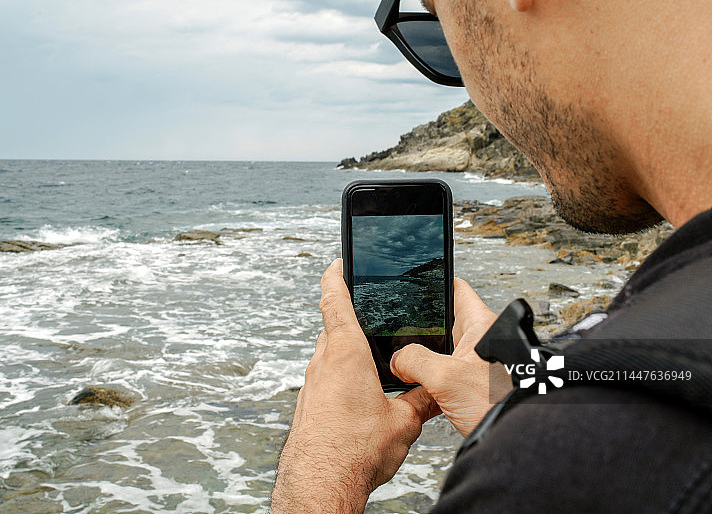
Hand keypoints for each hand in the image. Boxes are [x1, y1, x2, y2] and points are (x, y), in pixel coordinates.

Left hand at [271, 259, 439, 512]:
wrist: (319, 484)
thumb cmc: (353, 451)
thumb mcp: (403, 422)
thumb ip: (422, 399)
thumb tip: (437, 390)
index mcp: (345, 353)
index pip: (334, 300)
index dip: (336, 275)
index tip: (338, 261)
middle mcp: (323, 363)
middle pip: (335, 328)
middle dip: (353, 322)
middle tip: (373, 319)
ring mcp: (311, 384)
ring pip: (330, 355)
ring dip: (348, 353)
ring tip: (374, 365)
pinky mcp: (308, 404)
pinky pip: (326, 378)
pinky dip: (342, 377)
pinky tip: (360, 397)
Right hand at [390, 278, 512, 436]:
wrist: (519, 443)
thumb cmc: (503, 405)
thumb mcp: (446, 377)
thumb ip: (414, 361)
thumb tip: (398, 360)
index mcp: (481, 326)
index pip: (457, 289)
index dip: (435, 282)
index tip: (415, 281)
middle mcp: (481, 342)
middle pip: (444, 322)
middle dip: (420, 328)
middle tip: (397, 332)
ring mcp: (478, 365)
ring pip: (442, 353)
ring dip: (424, 359)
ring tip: (403, 363)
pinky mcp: (473, 388)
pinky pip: (444, 377)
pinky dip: (430, 382)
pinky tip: (418, 390)